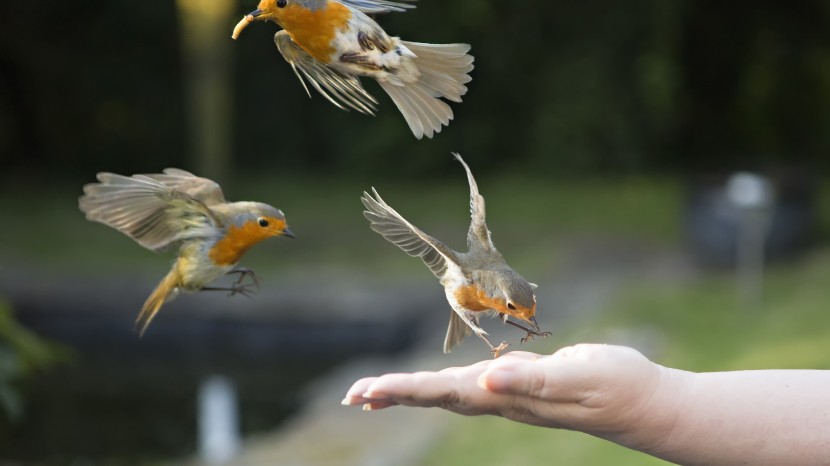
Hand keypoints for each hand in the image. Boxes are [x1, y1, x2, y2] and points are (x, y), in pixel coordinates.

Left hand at [342, 344, 667, 435]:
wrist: (645, 405)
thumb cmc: (617, 387)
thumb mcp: (580, 377)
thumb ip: (534, 381)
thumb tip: (487, 381)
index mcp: (509, 397)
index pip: (445, 393)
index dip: (406, 389)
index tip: (369, 390)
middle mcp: (503, 400)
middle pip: (437, 397)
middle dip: (394, 394)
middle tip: (353, 394)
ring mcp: (511, 397)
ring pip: (449, 395)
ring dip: (410, 392)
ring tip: (374, 393)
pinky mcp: (521, 388)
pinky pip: (470, 387)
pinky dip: (440, 386)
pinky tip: (430, 388)